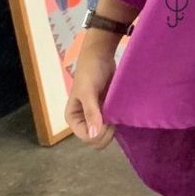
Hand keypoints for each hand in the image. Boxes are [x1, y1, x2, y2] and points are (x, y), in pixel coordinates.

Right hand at [64, 33, 117, 149]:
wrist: (100, 56)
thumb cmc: (90, 72)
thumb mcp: (88, 91)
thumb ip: (91, 112)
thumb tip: (93, 135)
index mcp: (73, 119)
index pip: (87, 138)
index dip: (99, 133)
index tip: (109, 120)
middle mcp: (83, 121)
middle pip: (97, 140)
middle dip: (107, 130)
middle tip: (113, 113)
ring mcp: (96, 117)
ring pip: (107, 133)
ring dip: (114, 126)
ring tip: (116, 108)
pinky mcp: (107, 111)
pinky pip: (113, 124)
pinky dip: (118, 120)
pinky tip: (121, 110)